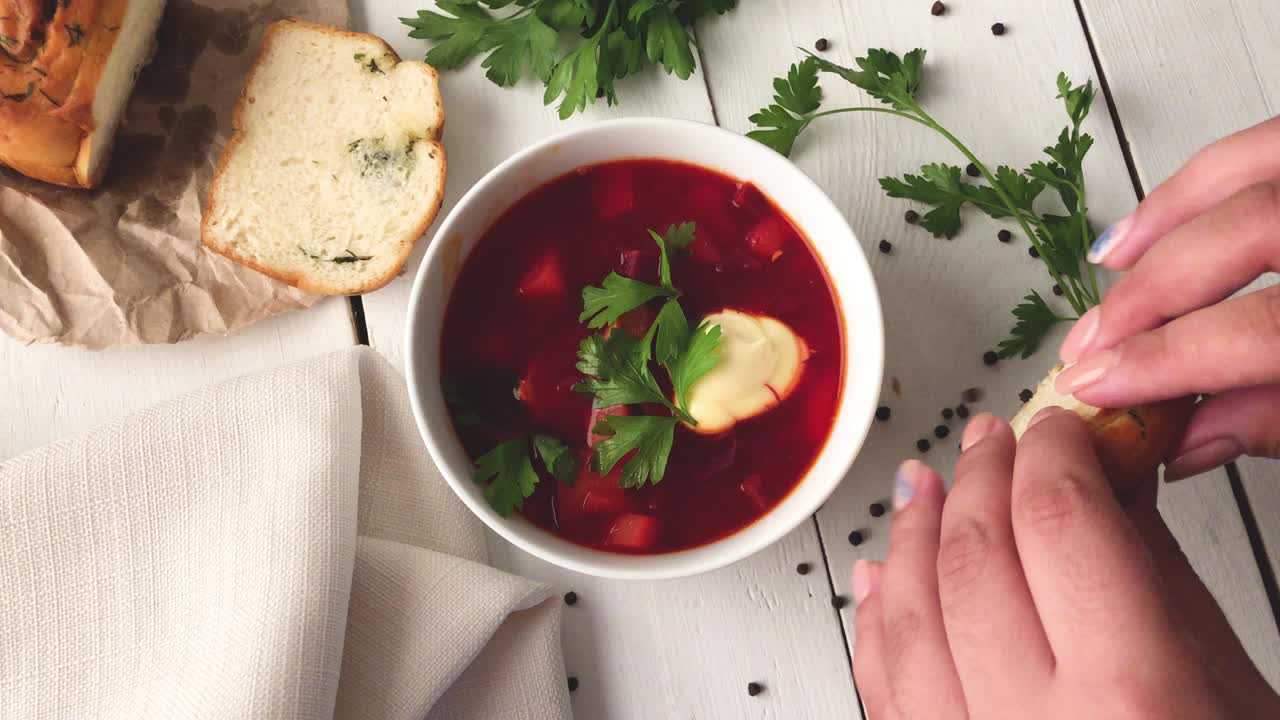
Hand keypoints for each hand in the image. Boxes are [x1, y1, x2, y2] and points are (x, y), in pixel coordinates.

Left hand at [851, 411, 1279, 719]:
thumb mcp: (1230, 688)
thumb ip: (1156, 578)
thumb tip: (1107, 481)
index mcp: (1132, 699)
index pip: (1059, 523)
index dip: (1050, 454)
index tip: (1055, 429)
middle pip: (974, 560)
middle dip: (979, 482)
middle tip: (991, 441)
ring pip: (908, 617)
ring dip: (912, 537)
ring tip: (923, 487)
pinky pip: (884, 691)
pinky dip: (878, 622)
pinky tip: (881, 578)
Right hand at [1055, 115, 1279, 479]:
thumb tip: (1188, 436)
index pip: (1259, 329)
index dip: (1166, 361)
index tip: (1097, 388)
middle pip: (1241, 237)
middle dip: (1148, 297)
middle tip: (1089, 349)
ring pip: (1242, 172)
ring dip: (1161, 223)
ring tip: (1105, 275)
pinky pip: (1262, 143)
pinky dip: (1195, 181)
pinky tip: (1153, 221)